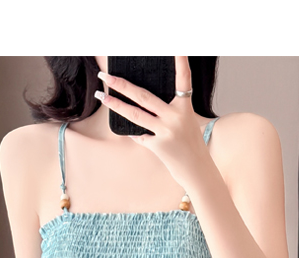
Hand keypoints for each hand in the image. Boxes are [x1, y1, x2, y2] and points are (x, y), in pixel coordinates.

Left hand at [95, 56, 210, 188]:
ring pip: (135, 114)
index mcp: (184, 107)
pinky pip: (139, 136)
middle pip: (143, 96)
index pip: (183, 80)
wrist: (197, 170)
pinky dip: (135, 134)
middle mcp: (175, 117)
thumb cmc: (190, 144)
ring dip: (115, 105)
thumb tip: (140, 102)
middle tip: (105, 75)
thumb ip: (167, 111)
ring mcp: (166, 131)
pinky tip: (130, 131)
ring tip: (101, 96)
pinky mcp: (158, 146)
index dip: (181, 62)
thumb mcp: (184, 122)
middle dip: (121, 84)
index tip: (177, 46)